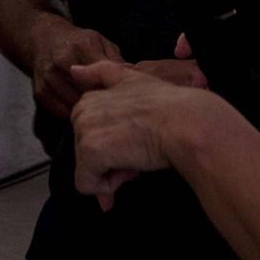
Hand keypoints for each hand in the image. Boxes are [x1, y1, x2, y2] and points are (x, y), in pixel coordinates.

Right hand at [29, 22, 122, 118]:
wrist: (43, 39)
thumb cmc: (78, 41)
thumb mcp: (100, 41)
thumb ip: (116, 59)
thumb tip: (134, 77)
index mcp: (82, 46)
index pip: (102, 74)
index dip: (114, 87)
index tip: (122, 95)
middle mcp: (63, 62)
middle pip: (89, 92)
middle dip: (102, 100)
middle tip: (113, 106)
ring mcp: (49, 78)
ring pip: (75, 105)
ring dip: (88, 109)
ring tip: (98, 108)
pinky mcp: (40, 93)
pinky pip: (62, 112)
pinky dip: (73, 113)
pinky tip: (82, 109)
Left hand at [70, 59, 216, 209]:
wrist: (185, 124)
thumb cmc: (167, 106)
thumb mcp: (132, 79)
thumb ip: (100, 73)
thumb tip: (74, 70)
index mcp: (89, 99)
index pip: (89, 136)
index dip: (112, 143)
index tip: (134, 138)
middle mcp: (81, 113)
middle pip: (86, 154)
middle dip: (111, 159)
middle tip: (138, 150)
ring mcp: (84, 132)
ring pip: (88, 169)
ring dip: (113, 172)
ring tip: (137, 158)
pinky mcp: (90, 153)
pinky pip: (86, 185)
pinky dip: (107, 188)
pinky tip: (129, 171)